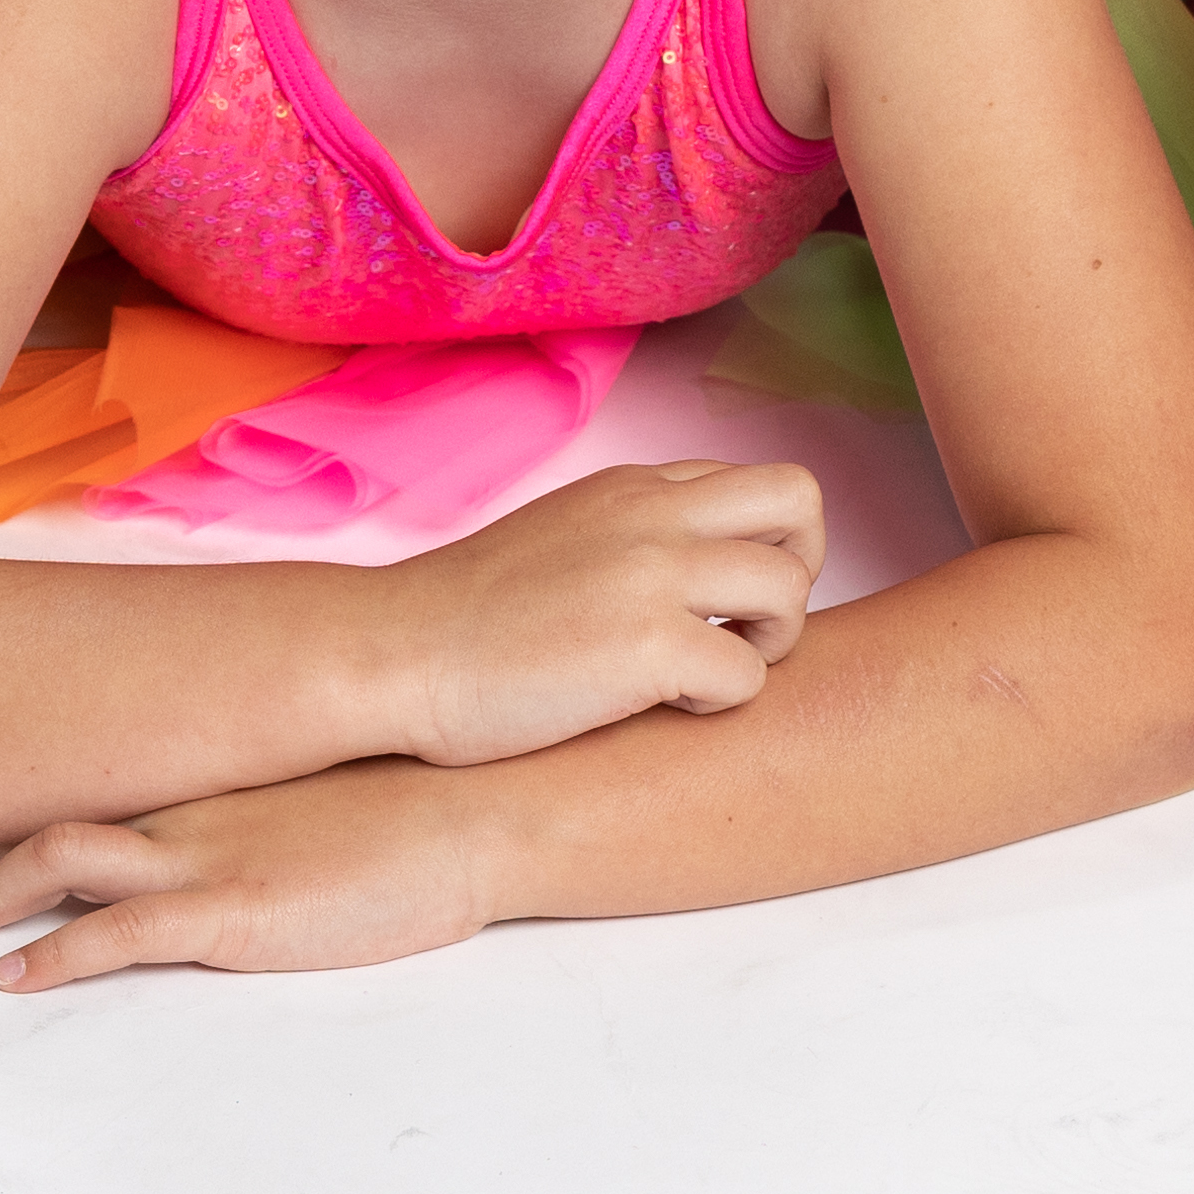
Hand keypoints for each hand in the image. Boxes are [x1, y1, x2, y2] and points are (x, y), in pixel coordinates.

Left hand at [0, 760, 507, 986]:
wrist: (479, 814)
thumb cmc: (422, 810)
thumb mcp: (329, 794)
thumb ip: (274, 806)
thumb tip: (259, 827)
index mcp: (215, 777)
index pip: (96, 777)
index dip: (25, 796)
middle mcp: (191, 805)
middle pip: (54, 810)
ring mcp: (204, 855)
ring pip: (57, 857)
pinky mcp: (227, 911)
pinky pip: (113, 933)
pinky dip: (51, 954)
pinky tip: (14, 976)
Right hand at [386, 456, 821, 766]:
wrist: (391, 655)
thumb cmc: (464, 620)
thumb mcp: (560, 538)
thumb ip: (630, 536)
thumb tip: (697, 575)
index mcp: (633, 488)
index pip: (755, 484)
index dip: (762, 547)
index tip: (724, 599)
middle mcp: (652, 515)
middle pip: (800, 500)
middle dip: (801, 569)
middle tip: (752, 628)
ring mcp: (651, 576)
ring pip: (789, 589)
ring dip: (771, 644)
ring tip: (707, 675)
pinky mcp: (646, 648)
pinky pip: (747, 676)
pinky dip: (719, 704)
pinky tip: (662, 709)